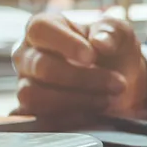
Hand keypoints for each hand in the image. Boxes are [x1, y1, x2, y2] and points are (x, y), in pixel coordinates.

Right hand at [13, 14, 146, 119]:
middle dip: (82, 78)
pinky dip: (68, 120)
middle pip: (42, 66)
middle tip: (117, 84)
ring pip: (36, 95)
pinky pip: (38, 118)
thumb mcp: (120, 33)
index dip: (65, 43)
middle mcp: (26, 55)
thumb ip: (112, 31)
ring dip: (76, 101)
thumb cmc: (114, 51)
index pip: (40, 29)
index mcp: (42, 27)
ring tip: (107, 100)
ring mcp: (25, 84)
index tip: (92, 56)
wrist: (122, 81)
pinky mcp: (30, 111)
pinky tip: (92, 115)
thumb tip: (100, 42)